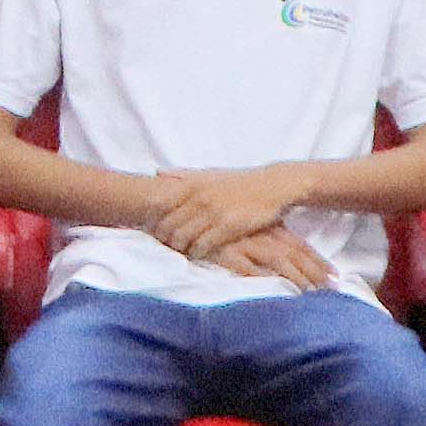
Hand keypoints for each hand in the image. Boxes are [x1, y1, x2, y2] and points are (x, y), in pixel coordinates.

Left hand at [147, 168, 304, 260]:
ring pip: (182, 237)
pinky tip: (198, 253)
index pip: (159, 205)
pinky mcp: (228, 226)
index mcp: (193, 184)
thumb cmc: (239, 182)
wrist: (273, 186)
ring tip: (180, 250)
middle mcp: (200, 197)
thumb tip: (157, 173)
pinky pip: (203, 245)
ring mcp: (214, 212)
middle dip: (163, 238)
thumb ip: (183, 175)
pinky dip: (196, 252)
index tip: (153, 228)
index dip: (152, 220)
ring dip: (179, 247)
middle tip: (165, 245)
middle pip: (168, 225)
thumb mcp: (210, 173)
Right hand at [211, 226, 335, 291]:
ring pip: (279, 262)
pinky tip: (278, 290)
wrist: (188, 210)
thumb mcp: (249, 224)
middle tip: (333, 288)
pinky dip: (266, 280)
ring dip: (298, 278)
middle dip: (316, 272)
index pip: (300, 245)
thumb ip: (269, 236)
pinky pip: (251, 269)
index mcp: (269, 227)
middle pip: (295, 255)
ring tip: (313, 294)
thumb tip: (286, 255)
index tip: (335, 274)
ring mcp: (246, 244)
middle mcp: (262, 235)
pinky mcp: (228, 254)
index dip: (318, 260)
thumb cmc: (220, 218)